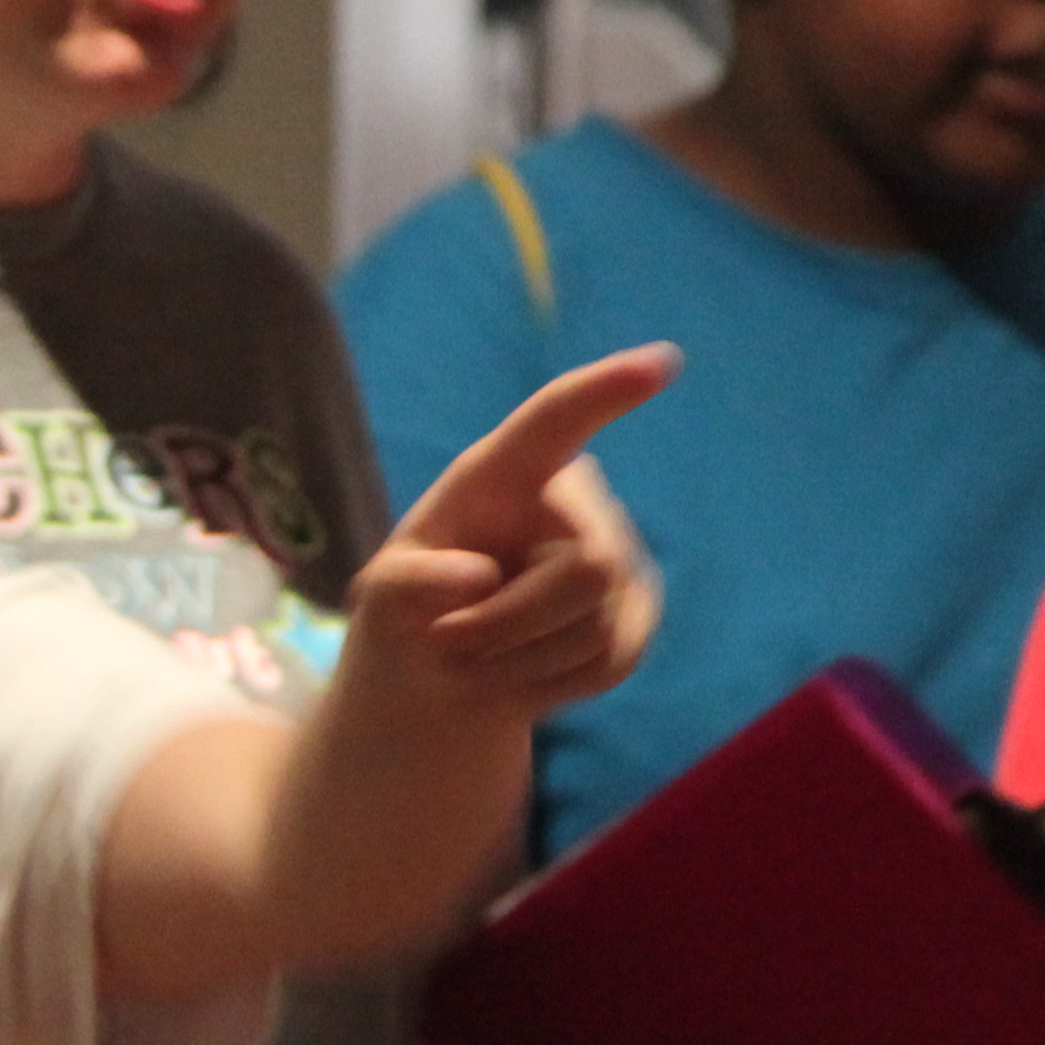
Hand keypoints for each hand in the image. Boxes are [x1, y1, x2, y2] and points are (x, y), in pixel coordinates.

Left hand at [349, 347, 676, 724]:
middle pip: (591, 568)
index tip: (662, 363)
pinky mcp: (636, 611)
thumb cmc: (409, 612)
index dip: (609, 390)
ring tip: (482, 652)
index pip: (559, 420)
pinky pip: (612, 660)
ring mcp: (617, 555)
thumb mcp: (382, 598)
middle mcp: (573, 501)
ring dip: (522, 658)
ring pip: (598, 624)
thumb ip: (408, 583)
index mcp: (504, 472)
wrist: (444, 673)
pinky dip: (553, 682)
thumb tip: (477, 577)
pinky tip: (522, 666)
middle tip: (450, 640)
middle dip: (514, 622)